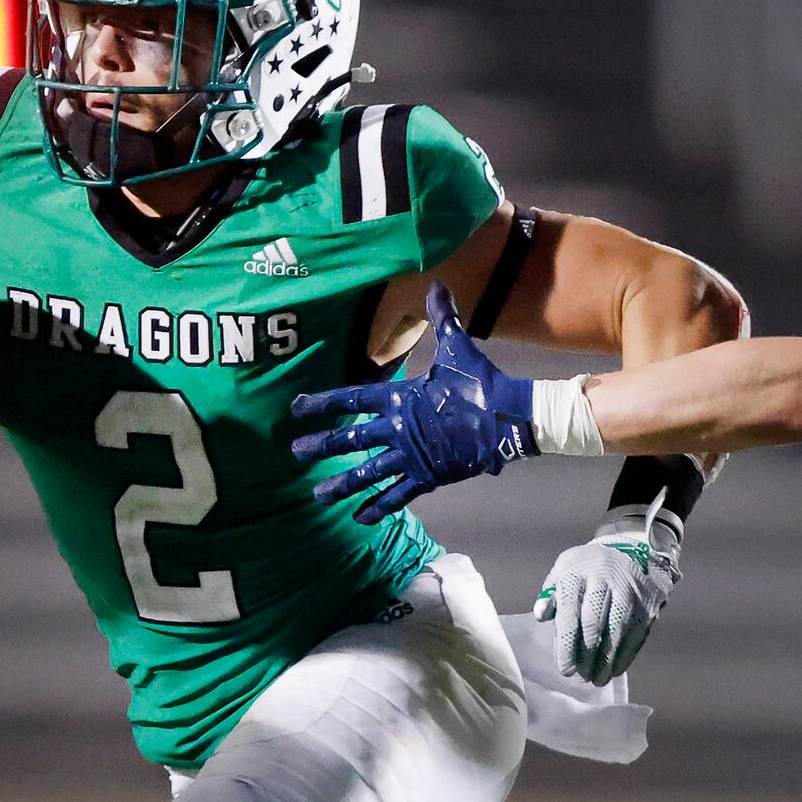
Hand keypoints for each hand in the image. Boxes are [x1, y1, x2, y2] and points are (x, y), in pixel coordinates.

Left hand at [290, 283, 537, 522]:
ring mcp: (411, 456)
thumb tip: (437, 284)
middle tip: (296, 453)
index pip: (351, 398)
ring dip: (342, 484)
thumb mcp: (457, 347)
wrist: (505, 418)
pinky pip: (398, 494)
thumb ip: (441, 318)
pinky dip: (378, 507)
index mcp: (399, 398)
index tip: (297, 409)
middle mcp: (397, 429)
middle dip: (322, 446)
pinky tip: (359, 517)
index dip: (322, 404)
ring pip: (368, 473)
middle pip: (352, 439)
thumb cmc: (479, 382)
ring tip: (318, 494)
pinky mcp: (428, 476)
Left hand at [534, 504, 682, 683]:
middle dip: (586, 655)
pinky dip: (625, 656)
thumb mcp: (564, 569)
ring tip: (597, 680)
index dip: (566, 644)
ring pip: (616, 633)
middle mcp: (605, 580)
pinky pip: (636, 635)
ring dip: (607, 661)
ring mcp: (629, 592)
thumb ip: (550, 593)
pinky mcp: (647, 604)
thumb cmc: (588, 567)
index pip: (569, 613)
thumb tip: (541, 616)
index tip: (565, 669)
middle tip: (580, 676)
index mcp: (577, 572)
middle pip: (593, 625)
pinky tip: (615, 670)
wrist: (632, 549)